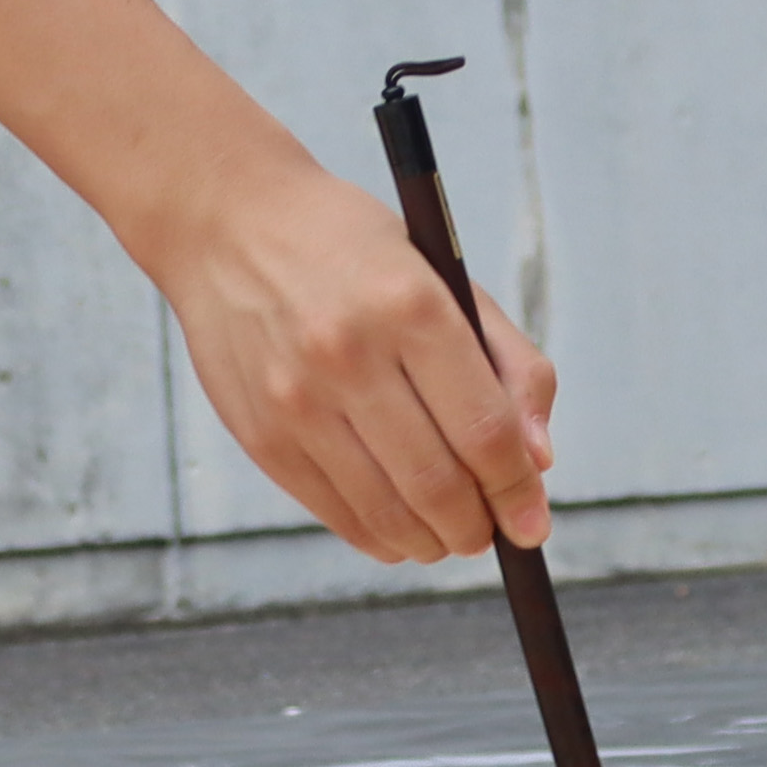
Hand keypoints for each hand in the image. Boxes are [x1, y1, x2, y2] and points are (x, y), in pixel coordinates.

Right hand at [154, 157, 557, 562]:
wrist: (227, 224)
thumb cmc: (353, 250)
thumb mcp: (445, 275)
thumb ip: (509, 363)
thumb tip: (538, 460)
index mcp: (411, 305)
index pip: (484, 430)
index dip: (518, 490)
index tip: (533, 522)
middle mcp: (350, 354)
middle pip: (438, 483)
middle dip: (479, 527)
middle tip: (493, 532)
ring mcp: (297, 400)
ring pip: (387, 512)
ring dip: (433, 542)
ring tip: (451, 535)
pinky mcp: (260, 434)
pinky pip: (334, 513)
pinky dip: (380, 538)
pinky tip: (402, 531)